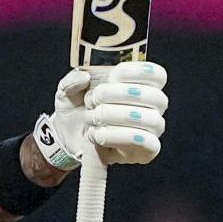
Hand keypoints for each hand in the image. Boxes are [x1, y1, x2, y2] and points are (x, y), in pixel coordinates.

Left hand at [33, 62, 167, 169]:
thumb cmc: (76, 109)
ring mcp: (151, 128)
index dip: (137, 72)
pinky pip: (148, 143)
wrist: (68, 137)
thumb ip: (71, 80)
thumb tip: (85, 77)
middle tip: (95, 99)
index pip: (156, 74)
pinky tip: (100, 135)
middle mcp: (151, 105)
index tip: (113, 75)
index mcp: (138, 84)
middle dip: (120, 94)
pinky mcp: (146, 149)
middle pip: (155, 96)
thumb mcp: (66, 91)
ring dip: (117, 116)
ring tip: (94, 118)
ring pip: (152, 119)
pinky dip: (120, 137)